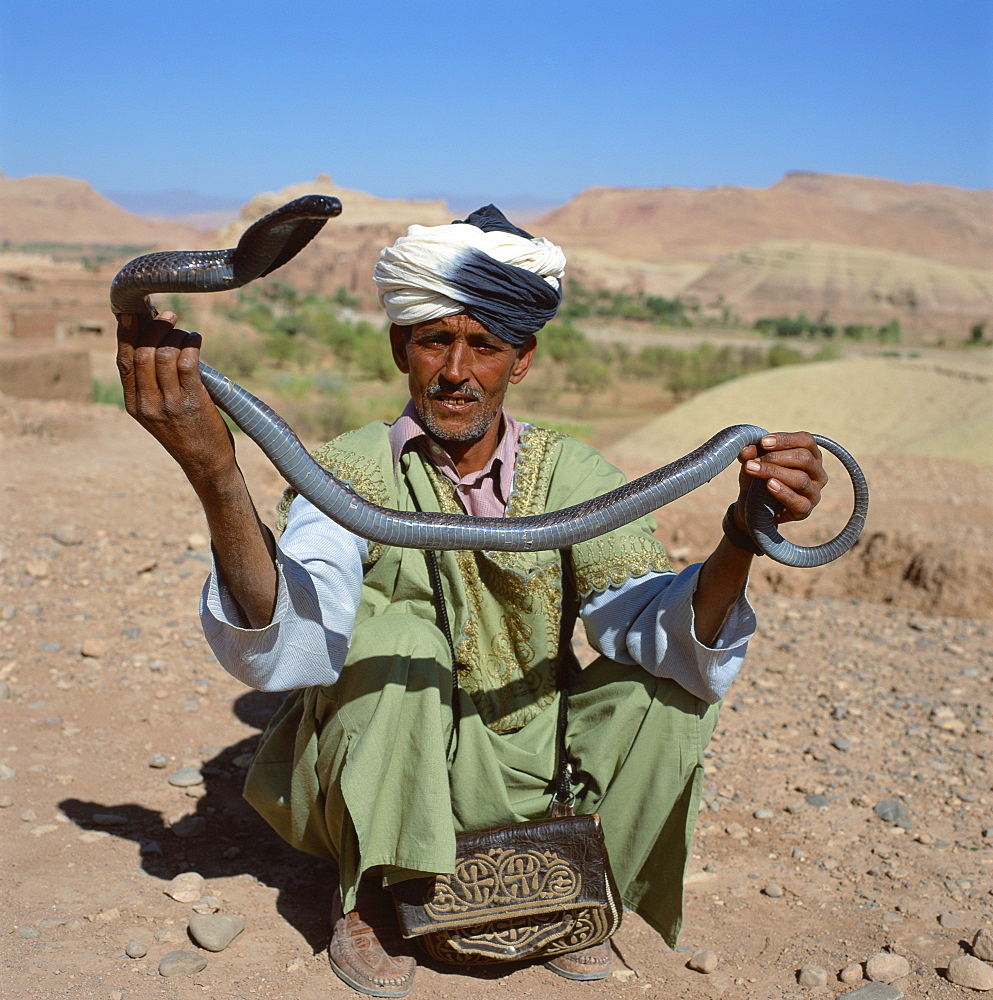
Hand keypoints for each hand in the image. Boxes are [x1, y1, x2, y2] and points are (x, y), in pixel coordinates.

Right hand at [116, 311, 235, 481]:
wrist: (206, 465)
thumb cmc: (187, 434)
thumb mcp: (158, 413)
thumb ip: (152, 385)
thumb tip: (154, 343)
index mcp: (134, 405)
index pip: (123, 361)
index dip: (127, 333)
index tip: (133, 313)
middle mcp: (147, 403)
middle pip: (142, 352)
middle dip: (155, 327)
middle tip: (169, 315)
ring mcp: (169, 403)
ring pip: (164, 354)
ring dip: (176, 335)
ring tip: (186, 333)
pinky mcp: (192, 401)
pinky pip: (188, 362)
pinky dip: (192, 344)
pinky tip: (196, 340)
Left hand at [733, 431, 826, 530]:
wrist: (754, 508)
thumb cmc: (759, 480)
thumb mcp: (754, 463)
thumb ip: (752, 453)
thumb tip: (746, 449)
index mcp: (810, 455)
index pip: (806, 441)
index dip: (785, 439)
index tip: (763, 442)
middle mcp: (817, 473)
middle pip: (804, 458)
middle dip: (776, 457)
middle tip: (753, 460)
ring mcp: (814, 493)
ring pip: (800, 479)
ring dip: (774, 472)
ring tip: (753, 470)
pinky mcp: (805, 510)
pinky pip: (798, 502)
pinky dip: (783, 492)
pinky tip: (769, 485)